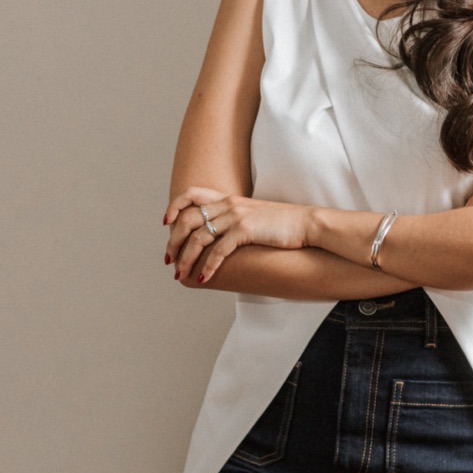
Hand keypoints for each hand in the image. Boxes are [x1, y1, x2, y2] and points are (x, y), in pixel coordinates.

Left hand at [164, 186, 312, 284]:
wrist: (307, 224)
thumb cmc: (282, 224)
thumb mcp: (254, 216)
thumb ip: (234, 219)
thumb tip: (218, 236)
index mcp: (228, 199)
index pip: (191, 194)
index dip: (174, 206)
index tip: (166, 224)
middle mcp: (228, 204)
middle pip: (188, 219)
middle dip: (174, 241)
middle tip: (170, 260)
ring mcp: (236, 216)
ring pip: (198, 238)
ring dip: (186, 258)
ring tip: (180, 274)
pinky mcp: (246, 230)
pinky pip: (218, 251)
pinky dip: (208, 266)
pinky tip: (203, 278)